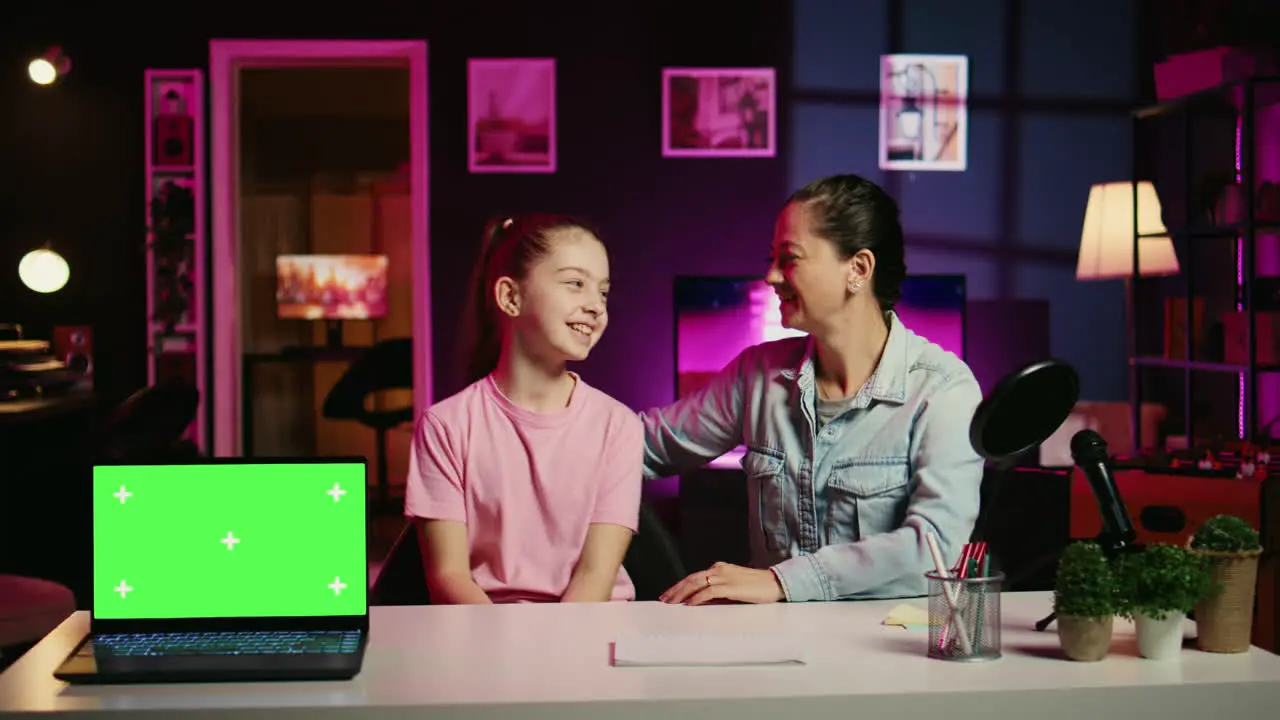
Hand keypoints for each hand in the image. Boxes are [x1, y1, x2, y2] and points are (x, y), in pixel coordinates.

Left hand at [659, 562, 784, 604]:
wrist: (775, 583)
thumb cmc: (758, 586)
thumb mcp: (734, 585)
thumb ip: (719, 590)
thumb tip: (703, 600)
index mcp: (719, 568)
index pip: (695, 576)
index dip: (680, 585)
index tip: (670, 594)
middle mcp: (719, 570)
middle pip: (691, 579)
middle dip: (676, 589)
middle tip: (664, 599)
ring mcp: (724, 577)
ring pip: (696, 583)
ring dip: (681, 594)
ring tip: (672, 602)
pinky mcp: (730, 586)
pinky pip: (708, 592)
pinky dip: (696, 597)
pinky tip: (689, 604)